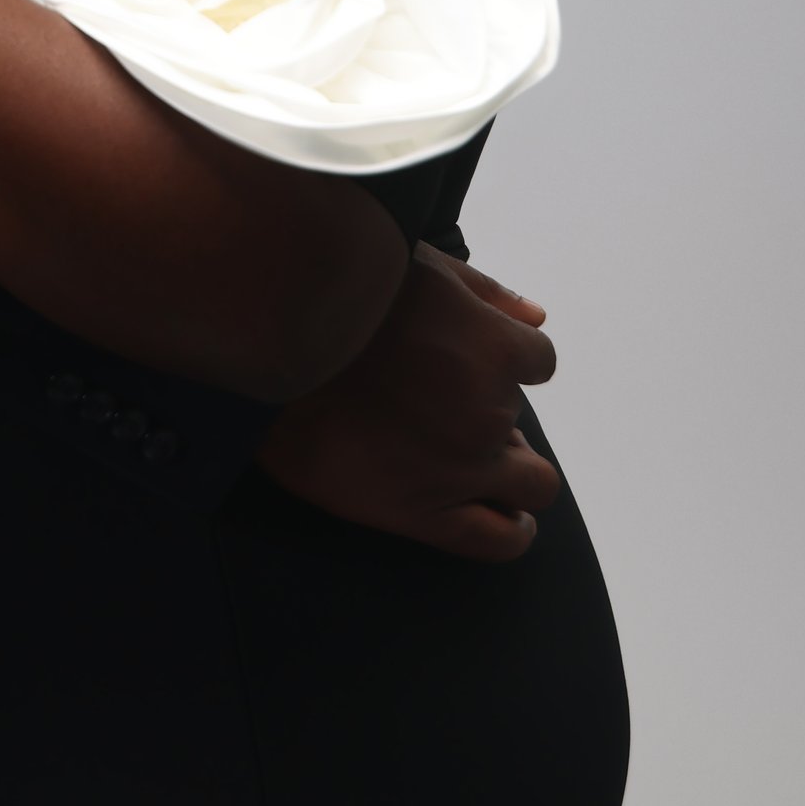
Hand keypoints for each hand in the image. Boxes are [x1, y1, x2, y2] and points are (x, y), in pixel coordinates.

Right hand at [254, 243, 560, 561]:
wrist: (265, 348)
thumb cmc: (340, 295)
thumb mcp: (419, 265)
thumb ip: (485, 290)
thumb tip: (536, 317)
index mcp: (493, 347)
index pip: (539, 360)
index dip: (507, 358)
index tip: (471, 356)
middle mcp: (488, 411)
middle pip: (521, 420)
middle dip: (494, 415)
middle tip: (444, 405)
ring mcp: (461, 467)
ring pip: (535, 487)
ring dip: (514, 472)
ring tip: (479, 464)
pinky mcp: (423, 512)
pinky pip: (497, 540)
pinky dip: (511, 530)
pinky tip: (505, 519)